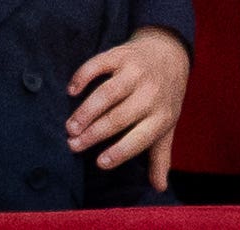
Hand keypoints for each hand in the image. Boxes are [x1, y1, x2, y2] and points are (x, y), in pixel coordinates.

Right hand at [65, 26, 188, 192]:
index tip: (99, 163)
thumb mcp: (167, 125)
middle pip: (118, 117)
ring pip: (108, 93)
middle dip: (94, 134)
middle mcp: (150, 93)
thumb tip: (159, 187)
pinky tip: (71, 90)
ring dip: (86, 111)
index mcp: (162, 115)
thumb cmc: (164, 96)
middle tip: (73, 146)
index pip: (140, 138)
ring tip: (70, 127)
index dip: (120, 152)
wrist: (169, 53)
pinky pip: (99, 64)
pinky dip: (83, 76)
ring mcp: (136, 72)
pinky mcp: (121, 55)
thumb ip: (160, 156)